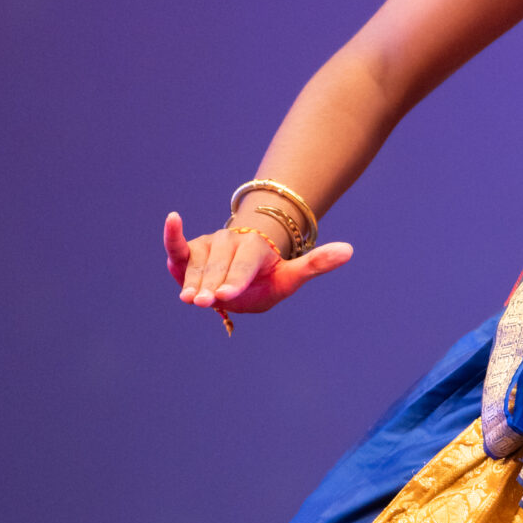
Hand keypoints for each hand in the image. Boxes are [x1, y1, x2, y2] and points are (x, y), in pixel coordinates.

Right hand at [165, 210, 352, 321]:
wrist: (245, 269)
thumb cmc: (268, 276)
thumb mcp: (292, 276)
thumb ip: (315, 264)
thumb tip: (350, 250)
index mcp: (256, 249)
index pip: (244, 266)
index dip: (235, 280)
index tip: (226, 295)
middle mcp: (231, 243)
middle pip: (219, 267)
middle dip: (211, 285)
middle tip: (205, 302)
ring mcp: (209, 245)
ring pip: (198, 265)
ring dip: (192, 280)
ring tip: (189, 298)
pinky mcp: (189, 251)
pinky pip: (177, 243)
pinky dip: (172, 233)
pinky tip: (173, 220)